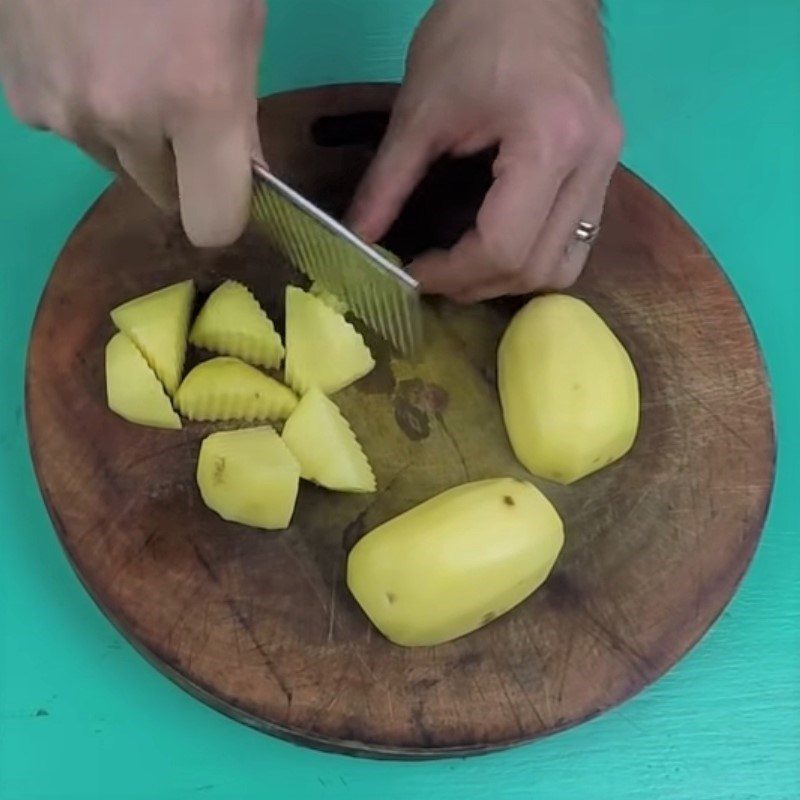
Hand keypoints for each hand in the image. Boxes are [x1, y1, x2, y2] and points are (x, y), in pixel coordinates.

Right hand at [0, 0, 264, 246]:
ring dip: (131, 134)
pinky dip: (85, 106)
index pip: (213, 222)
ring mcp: (63, 110)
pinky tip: (88, 47)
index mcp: (198, 100)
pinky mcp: (21, 97)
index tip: (230, 186)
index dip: (227, 211)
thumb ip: (242, 116)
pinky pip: (70, 130)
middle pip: (162, 194)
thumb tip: (246, 177)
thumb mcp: (240, 28)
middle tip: (182, 106)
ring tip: (130, 58)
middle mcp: (124, 119)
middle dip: (180, 165)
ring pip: (115, 162)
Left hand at [348, 0, 622, 301]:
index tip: (413, 272)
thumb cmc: (475, 27)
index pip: (504, 246)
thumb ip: (388, 181)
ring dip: (513, 279)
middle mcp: (593, 164)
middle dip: (479, 284)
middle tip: (435, 274)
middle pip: (540, 268)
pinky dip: (535, 254)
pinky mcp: (607, 163)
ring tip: (467, 264)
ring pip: (567, 265)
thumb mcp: (421, 106)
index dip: (452, 273)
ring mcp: (609, 165)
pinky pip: (577, 238)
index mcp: (550, 141)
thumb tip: (358, 237)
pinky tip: (499, 240)